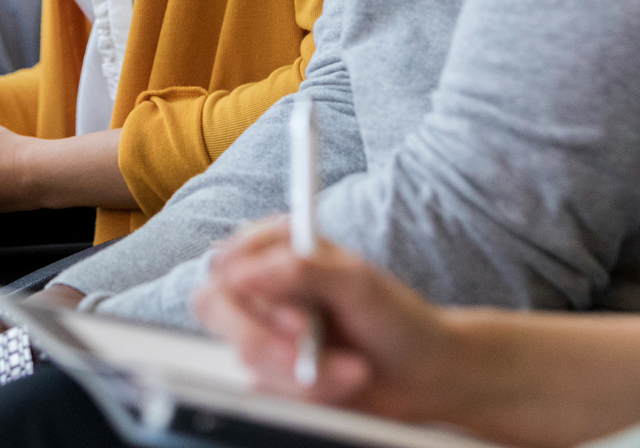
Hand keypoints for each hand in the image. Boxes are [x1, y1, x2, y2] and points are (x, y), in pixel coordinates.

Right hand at [194, 217, 465, 422]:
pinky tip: (339, 382)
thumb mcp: (359, 284)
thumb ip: (303, 269)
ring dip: (303, 374)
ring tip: (351, 370)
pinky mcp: (271, 370)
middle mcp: (264, 283)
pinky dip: (306, 394)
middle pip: (217, 307)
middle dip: (270, 343)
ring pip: (245, 355)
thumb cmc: (397, 319)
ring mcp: (265, 328)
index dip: (255, 297)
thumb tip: (247, 271)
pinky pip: (263, 388)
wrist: (422, 376)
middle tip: (313, 353)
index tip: (300, 323)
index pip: (229, 262)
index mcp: (280, 244)